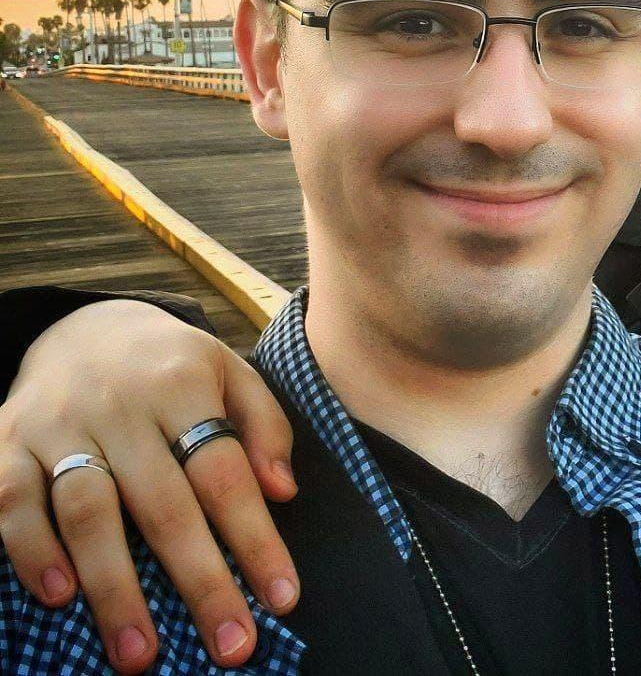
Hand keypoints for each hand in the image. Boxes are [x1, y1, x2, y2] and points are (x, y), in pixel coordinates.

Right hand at [0, 300, 299, 671]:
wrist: (85, 326)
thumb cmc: (171, 366)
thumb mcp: (229, 373)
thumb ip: (263, 425)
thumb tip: (283, 491)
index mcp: (183, 383)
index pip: (225, 471)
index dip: (255, 537)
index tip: (282, 597)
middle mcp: (122, 404)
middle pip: (164, 503)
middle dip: (200, 581)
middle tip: (229, 647)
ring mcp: (59, 423)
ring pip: (88, 510)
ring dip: (114, 588)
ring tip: (142, 653)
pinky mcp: (7, 443)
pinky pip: (13, 502)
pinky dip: (33, 551)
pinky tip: (60, 598)